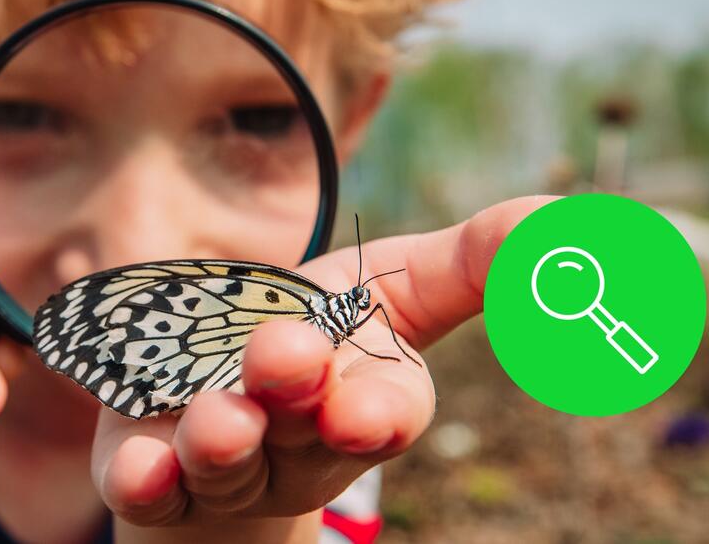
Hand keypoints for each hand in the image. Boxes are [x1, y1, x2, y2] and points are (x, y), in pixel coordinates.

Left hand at [91, 197, 552, 537]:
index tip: (371, 410)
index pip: (386, 413)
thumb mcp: (394, 288)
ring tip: (217, 417)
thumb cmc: (321, 332)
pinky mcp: (150, 467)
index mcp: (362, 399)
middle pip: (301, 428)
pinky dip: (144, 476)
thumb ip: (473, 261)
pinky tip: (139, 467)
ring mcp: (224, 462)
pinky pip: (147, 483)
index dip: (381, 412)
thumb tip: (569, 224)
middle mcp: (298, 442)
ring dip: (223, 439)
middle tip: (286, 356)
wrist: (217, 391)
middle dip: (296, 395)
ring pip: (227, 461)